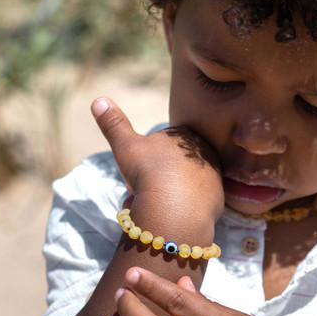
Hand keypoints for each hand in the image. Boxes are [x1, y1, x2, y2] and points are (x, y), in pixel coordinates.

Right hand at [91, 97, 223, 217]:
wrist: (175, 208)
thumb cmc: (149, 171)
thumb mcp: (126, 144)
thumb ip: (114, 123)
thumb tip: (98, 100)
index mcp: (186, 136)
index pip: (163, 144)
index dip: (145, 158)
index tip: (135, 170)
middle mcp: (205, 153)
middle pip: (172, 165)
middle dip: (154, 179)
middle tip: (139, 191)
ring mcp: (214, 176)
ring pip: (182, 185)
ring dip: (164, 195)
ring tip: (150, 205)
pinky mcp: (218, 199)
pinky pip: (193, 203)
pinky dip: (178, 209)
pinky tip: (167, 215)